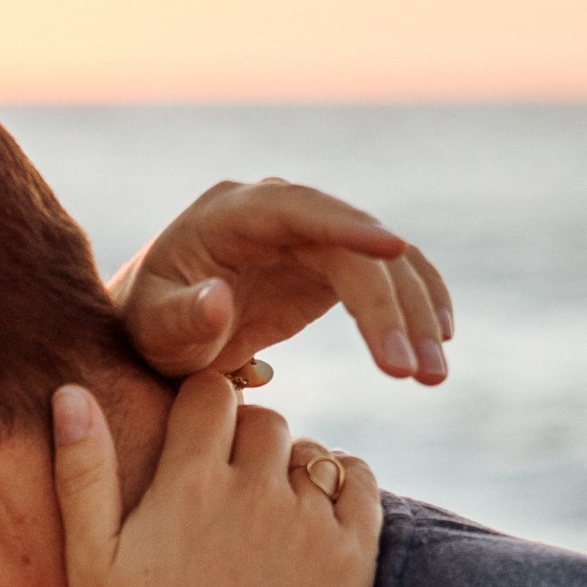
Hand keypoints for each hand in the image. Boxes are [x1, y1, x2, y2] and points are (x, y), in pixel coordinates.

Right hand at [53, 378, 378, 586]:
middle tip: (224, 486)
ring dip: (287, 466)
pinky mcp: (353, 555)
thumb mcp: (90, 567)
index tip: (192, 435)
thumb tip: (70, 392)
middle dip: (243, 437)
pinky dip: (339, 483)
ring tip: (263, 513)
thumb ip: (83, 474)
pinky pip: (358, 481)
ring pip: (308, 452)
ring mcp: (310, 521)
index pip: (207, 393)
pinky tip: (311, 514)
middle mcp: (255, 489)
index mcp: (188, 483)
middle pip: (262, 419)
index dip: (198, 405)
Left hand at [111, 179, 452, 385]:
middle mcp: (280, 212)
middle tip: (414, 371)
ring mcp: (310, 234)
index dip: (346, 225)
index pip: (298, 208)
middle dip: (391, 306)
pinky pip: (385, 276)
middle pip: (352, 247)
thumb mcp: (154, 331)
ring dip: (414, 316)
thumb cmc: (147, 330)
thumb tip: (219, 299)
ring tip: (432, 377)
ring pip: (381, 264)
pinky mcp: (330, 263)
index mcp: (231, 214)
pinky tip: (439, 344)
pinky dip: (415, 305)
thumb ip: (182, 317)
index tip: (394, 249)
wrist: (157, 334)